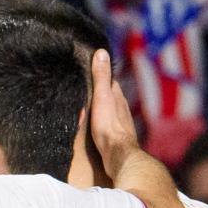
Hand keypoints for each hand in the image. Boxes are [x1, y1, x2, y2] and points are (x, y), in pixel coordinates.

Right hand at [86, 50, 140, 174]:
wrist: (117, 154)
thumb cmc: (109, 126)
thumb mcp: (102, 97)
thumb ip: (101, 77)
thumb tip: (101, 52)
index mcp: (117, 96)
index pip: (110, 80)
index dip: (101, 74)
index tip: (91, 68)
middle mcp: (121, 108)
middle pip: (110, 95)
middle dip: (100, 91)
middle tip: (85, 87)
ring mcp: (120, 122)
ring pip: (109, 110)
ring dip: (100, 107)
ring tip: (88, 106)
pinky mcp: (116, 136)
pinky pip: (107, 124)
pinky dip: (100, 120)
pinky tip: (95, 125)